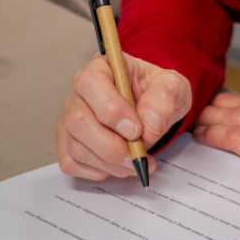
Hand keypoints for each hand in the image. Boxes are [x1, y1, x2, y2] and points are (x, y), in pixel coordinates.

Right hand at [56, 53, 191, 179]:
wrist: (152, 110)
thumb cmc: (156, 94)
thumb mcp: (172, 87)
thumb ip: (163, 99)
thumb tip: (149, 125)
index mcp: (101, 68)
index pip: (91, 84)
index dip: (112, 110)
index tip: (137, 130)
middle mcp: (78, 92)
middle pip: (77, 121)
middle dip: (111, 146)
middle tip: (138, 153)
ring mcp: (68, 118)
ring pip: (76, 147)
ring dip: (111, 163)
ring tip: (136, 161)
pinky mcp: (67, 143)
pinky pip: (72, 163)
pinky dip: (99, 171)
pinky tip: (117, 164)